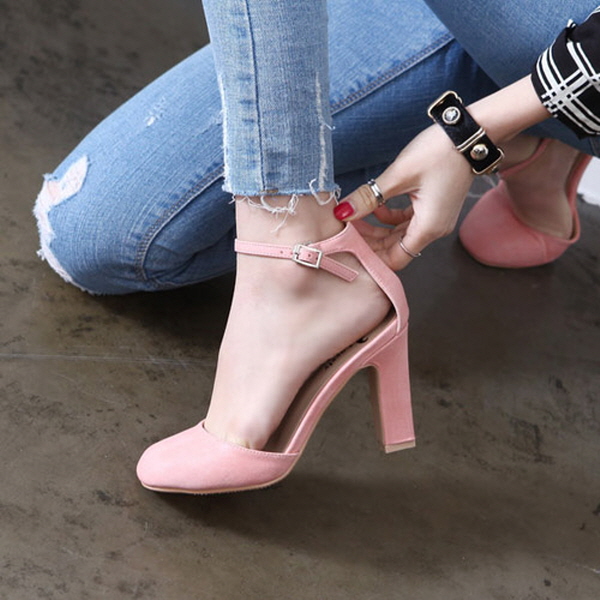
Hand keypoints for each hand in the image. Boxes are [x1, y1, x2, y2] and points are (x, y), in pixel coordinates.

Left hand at [335, 124, 474, 269]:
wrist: (469, 134)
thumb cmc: (440, 153)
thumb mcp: (398, 176)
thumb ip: (368, 197)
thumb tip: (342, 212)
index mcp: (428, 228)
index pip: (395, 259)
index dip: (371, 256)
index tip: (350, 245)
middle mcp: (433, 229)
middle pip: (395, 249)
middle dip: (369, 242)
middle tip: (345, 231)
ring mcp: (433, 219)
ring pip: (398, 235)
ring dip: (376, 229)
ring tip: (354, 218)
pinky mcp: (432, 207)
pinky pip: (406, 221)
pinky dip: (389, 217)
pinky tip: (374, 205)